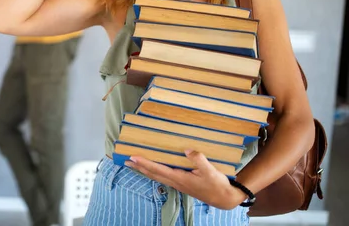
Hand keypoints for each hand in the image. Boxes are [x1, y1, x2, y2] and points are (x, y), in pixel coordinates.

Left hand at [126, 150, 246, 209]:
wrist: (224, 198)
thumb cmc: (217, 185)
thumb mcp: (210, 171)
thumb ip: (199, 159)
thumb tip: (187, 150)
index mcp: (180, 178)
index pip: (158, 169)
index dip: (145, 163)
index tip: (133, 157)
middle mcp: (175, 181)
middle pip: (152, 173)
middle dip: (139, 167)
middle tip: (125, 160)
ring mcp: (177, 183)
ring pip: (156, 175)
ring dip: (144, 169)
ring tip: (134, 163)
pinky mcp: (181, 183)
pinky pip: (162, 176)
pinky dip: (153, 171)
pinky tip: (151, 168)